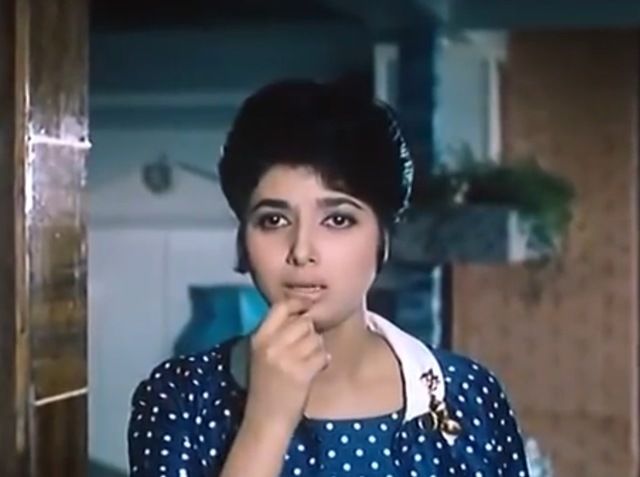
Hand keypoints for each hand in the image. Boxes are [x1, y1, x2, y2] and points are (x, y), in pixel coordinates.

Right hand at [242, 298, 329, 432]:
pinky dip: (323, 362)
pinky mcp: (301, 373)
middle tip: (307, 347)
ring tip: (310, 360)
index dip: (298, 305)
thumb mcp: (262, 355)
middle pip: (304, 322)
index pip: (281, 306)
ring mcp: (286, 358)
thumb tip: (303, 313)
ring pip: (315, 338)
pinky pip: (322, 355)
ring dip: (318, 347)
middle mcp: (271, 345)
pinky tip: (316, 369)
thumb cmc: (266, 386)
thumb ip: (277, 334)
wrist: (266, 419)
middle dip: (311, 332)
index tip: (307, 310)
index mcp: (259, 338)